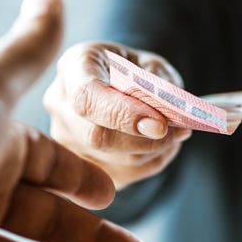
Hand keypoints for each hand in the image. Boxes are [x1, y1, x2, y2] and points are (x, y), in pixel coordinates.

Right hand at [43, 42, 191, 189]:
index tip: (160, 125)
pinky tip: (161, 147)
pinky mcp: (78, 165)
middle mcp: (59, 104)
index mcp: (74, 66)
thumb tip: (169, 114)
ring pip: (112, 161)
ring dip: (153, 152)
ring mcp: (64, 138)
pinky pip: (118, 177)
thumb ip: (158, 84)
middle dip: (147, 140)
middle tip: (182, 130)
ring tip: (176, 135)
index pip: (87, 98)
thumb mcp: (150, 63)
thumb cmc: (132, 68)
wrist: (116, 79)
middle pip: (97, 137)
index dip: (123, 115)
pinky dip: (148, 164)